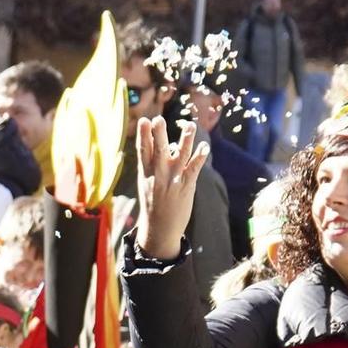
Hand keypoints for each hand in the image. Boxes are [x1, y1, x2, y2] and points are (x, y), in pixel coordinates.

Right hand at [134, 116, 209, 259]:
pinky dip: (200, 156)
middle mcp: (158, 175)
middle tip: (158, 119)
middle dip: (158, 135)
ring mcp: (172, 180)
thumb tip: (168, 143)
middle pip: (158, 150)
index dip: (143, 135)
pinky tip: (205, 146)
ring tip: (190, 125)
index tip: (143, 120)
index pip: (143, 151)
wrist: (159, 229)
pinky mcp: (186, 186)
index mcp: (146, 173)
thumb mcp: (147, 183)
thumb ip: (155, 163)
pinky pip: (194, 168)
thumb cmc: (154, 203)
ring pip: (180, 156)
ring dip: (185, 140)